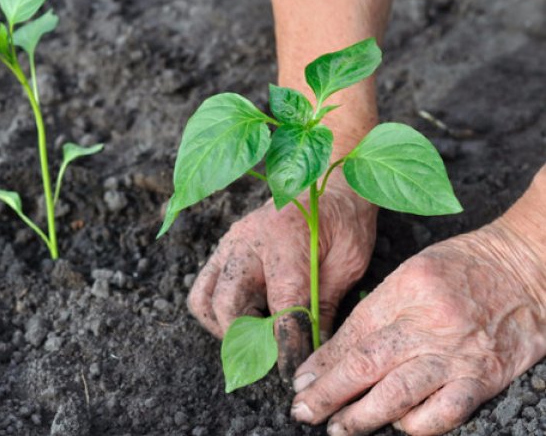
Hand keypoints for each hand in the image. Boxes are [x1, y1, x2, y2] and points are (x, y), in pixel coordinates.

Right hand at [187, 175, 376, 373]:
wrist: (327, 181)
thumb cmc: (344, 220)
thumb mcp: (349, 264)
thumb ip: (326, 306)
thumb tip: (315, 352)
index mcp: (287, 242)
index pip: (282, 306)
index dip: (287, 345)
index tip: (292, 372)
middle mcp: (249, 242)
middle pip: (228, 305)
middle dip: (248, 340)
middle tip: (272, 357)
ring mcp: (230, 244)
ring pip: (204, 299)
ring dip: (225, 327)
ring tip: (255, 337)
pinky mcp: (223, 249)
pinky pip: (204, 287)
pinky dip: (218, 311)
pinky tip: (248, 317)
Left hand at [290, 221, 545, 435]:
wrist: (528, 266)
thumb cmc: (465, 267)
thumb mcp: (412, 274)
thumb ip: (377, 311)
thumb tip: (336, 352)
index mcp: (404, 290)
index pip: (352, 334)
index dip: (323, 362)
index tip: (302, 382)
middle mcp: (427, 323)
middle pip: (366, 364)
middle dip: (329, 393)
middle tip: (304, 411)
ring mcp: (457, 353)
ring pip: (398, 394)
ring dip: (362, 417)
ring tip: (338, 428)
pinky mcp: (484, 377)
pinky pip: (445, 412)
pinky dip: (417, 425)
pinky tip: (399, 426)